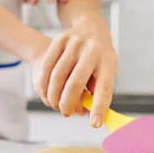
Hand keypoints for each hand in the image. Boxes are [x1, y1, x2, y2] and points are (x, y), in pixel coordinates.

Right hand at [32, 10, 117, 125]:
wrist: (90, 28)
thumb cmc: (100, 58)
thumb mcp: (106, 71)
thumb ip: (96, 92)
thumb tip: (84, 113)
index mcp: (108, 61)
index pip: (104, 88)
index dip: (99, 107)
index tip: (95, 124)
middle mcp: (92, 50)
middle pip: (76, 82)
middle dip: (68, 103)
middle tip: (66, 113)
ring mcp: (75, 43)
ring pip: (58, 75)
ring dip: (54, 96)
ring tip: (56, 105)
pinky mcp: (60, 40)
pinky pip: (47, 66)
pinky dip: (45, 84)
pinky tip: (47, 93)